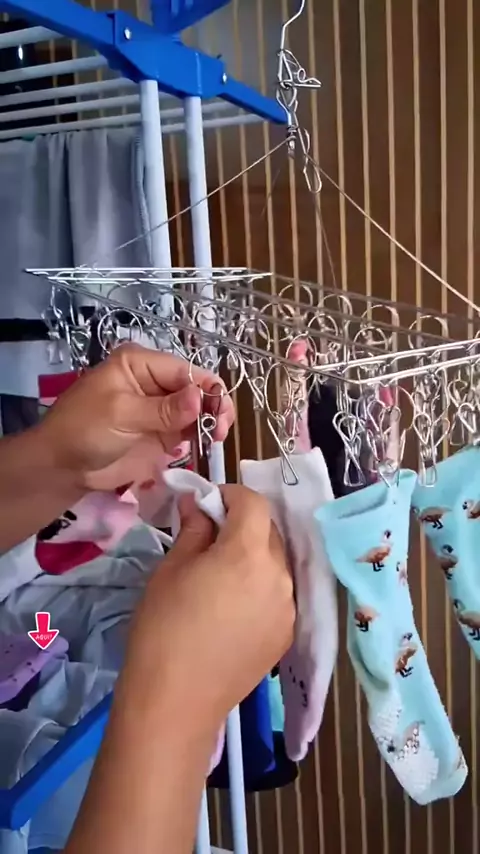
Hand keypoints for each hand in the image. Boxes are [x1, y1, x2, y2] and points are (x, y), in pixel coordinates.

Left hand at [35, 344, 234, 491]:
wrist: (63, 467)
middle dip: (213, 405)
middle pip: (197, 388)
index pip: (185, 370)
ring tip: (218, 438)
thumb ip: (164, 409)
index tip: (217, 412)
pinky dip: (203, 436)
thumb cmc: (84, 430)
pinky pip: (191, 430)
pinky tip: (209, 445)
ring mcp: (161, 409)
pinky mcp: (163, 434)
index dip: (206, 389)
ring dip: (212, 422)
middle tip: (222, 429)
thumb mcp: (122, 414)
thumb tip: (201, 398)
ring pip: (199, 410)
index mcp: (141, 364)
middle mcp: (155, 382)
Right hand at [121, 485, 294, 729]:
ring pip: (275, 564)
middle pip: (269, 532)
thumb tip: (198, 503)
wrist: (175, 702)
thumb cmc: (163, 627)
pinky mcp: (286, 634)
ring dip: (252, 557)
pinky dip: (259, 588)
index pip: (254, 503)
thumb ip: (193, 529)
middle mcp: (280, 576)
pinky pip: (277, 595)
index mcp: (250, 553)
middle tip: (208, 539)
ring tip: (219, 578)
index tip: (206, 505)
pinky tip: (231, 608)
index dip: (230, 495)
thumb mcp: (171, 569)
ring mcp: (288, 608)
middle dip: (242, 526)